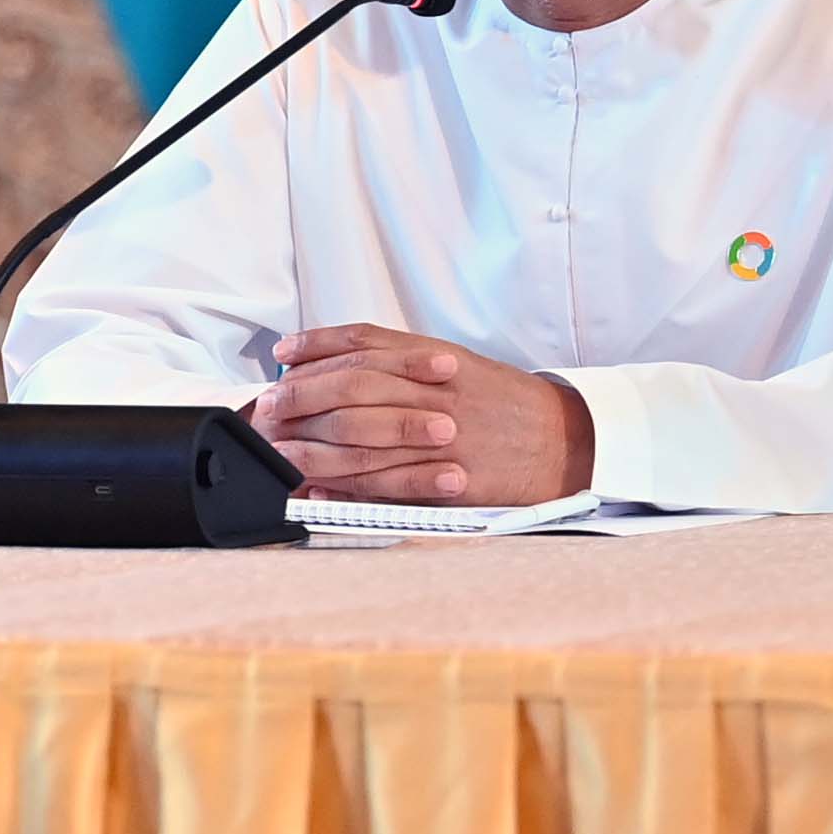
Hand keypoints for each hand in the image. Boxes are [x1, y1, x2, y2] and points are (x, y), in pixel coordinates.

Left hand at [249, 325, 594, 504]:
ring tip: (279, 453)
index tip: (283, 356)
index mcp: (435, 359)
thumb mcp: (458, 366)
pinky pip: (389, 482)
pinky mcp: (450, 476)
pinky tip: (320, 489)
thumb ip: (403, 361)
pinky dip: (349, 487)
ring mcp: (443, 434)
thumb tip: (344, 363)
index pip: (363, 344)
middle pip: (352, 387)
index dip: (316, 348)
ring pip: (362, 437)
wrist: (564, 440)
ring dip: (313, 447)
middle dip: (302, 397)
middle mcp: (435, 390)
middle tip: (269, 407)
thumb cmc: (506, 405)